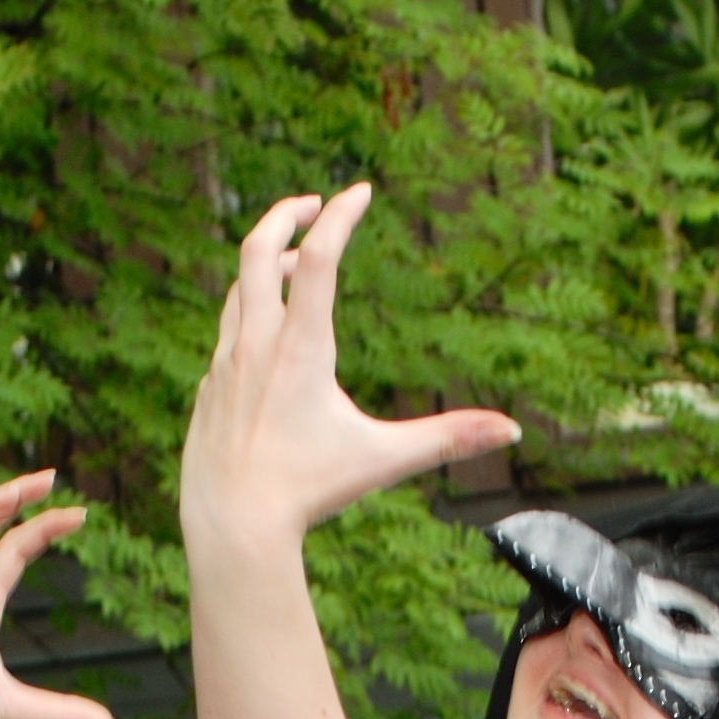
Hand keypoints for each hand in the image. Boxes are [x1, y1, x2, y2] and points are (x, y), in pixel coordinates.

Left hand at [180, 186, 518, 558]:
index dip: (342, 215)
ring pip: (239, 292)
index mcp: (300, 347)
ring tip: (292, 265)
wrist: (231, 527)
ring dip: (266, 268)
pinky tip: (264, 339)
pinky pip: (226, 340)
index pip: (320, 255)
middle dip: (286, 215)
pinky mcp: (207, 392)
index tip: (360, 191)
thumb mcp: (382, 460)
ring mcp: (224, 365)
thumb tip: (511, 432)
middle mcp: (256, 344)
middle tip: (312, 203)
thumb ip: (447, 439)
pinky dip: (248, 320)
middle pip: (258, 249)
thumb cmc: (307, 494)